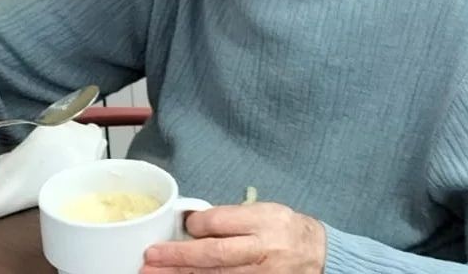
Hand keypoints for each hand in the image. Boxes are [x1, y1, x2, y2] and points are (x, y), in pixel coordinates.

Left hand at [140, 202, 325, 273]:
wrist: (317, 255)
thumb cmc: (284, 228)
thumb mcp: (264, 211)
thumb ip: (232, 217)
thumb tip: (193, 224)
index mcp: (263, 221)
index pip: (222, 223)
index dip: (197, 225)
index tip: (182, 226)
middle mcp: (262, 250)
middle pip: (214, 255)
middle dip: (178, 257)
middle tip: (150, 257)